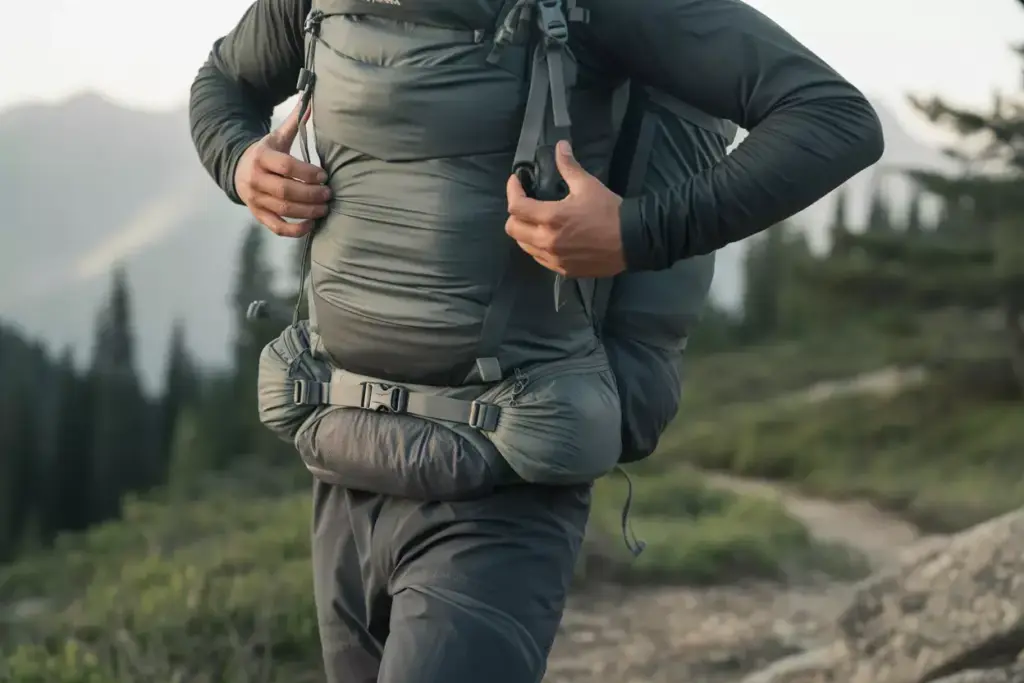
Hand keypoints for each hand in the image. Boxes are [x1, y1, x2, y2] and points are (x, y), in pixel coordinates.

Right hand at [234, 99, 330, 236]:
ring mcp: (256, 199)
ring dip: (307, 212)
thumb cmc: (266, 153)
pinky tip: (311, 225)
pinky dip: (295, 230)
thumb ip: (294, 123)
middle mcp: (256, 179)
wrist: (237, 169)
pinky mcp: (258, 215)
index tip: (324, 176)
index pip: (287, 167)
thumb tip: (310, 103)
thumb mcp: (276, 137)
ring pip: (283, 210)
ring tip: (325, 208)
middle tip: (329, 194)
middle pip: (286, 191)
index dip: (307, 173)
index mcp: (262, 157)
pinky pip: (277, 227)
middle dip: (311, 195)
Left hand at [505, 140, 626, 277]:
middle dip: (514, 213)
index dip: (512, 190)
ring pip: (523, 246)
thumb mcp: (587, 185)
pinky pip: (539, 258)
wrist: (632, 241)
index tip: (516, 182)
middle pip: (512, 229)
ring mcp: (553, 258)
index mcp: (551, 217)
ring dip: (524, 231)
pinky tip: (548, 237)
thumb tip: (560, 146)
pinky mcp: (562, 270)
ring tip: (534, 220)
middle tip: (524, 203)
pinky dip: (537, 246)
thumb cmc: (609, 211)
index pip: (516, 206)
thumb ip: (568, 166)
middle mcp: (547, 241)